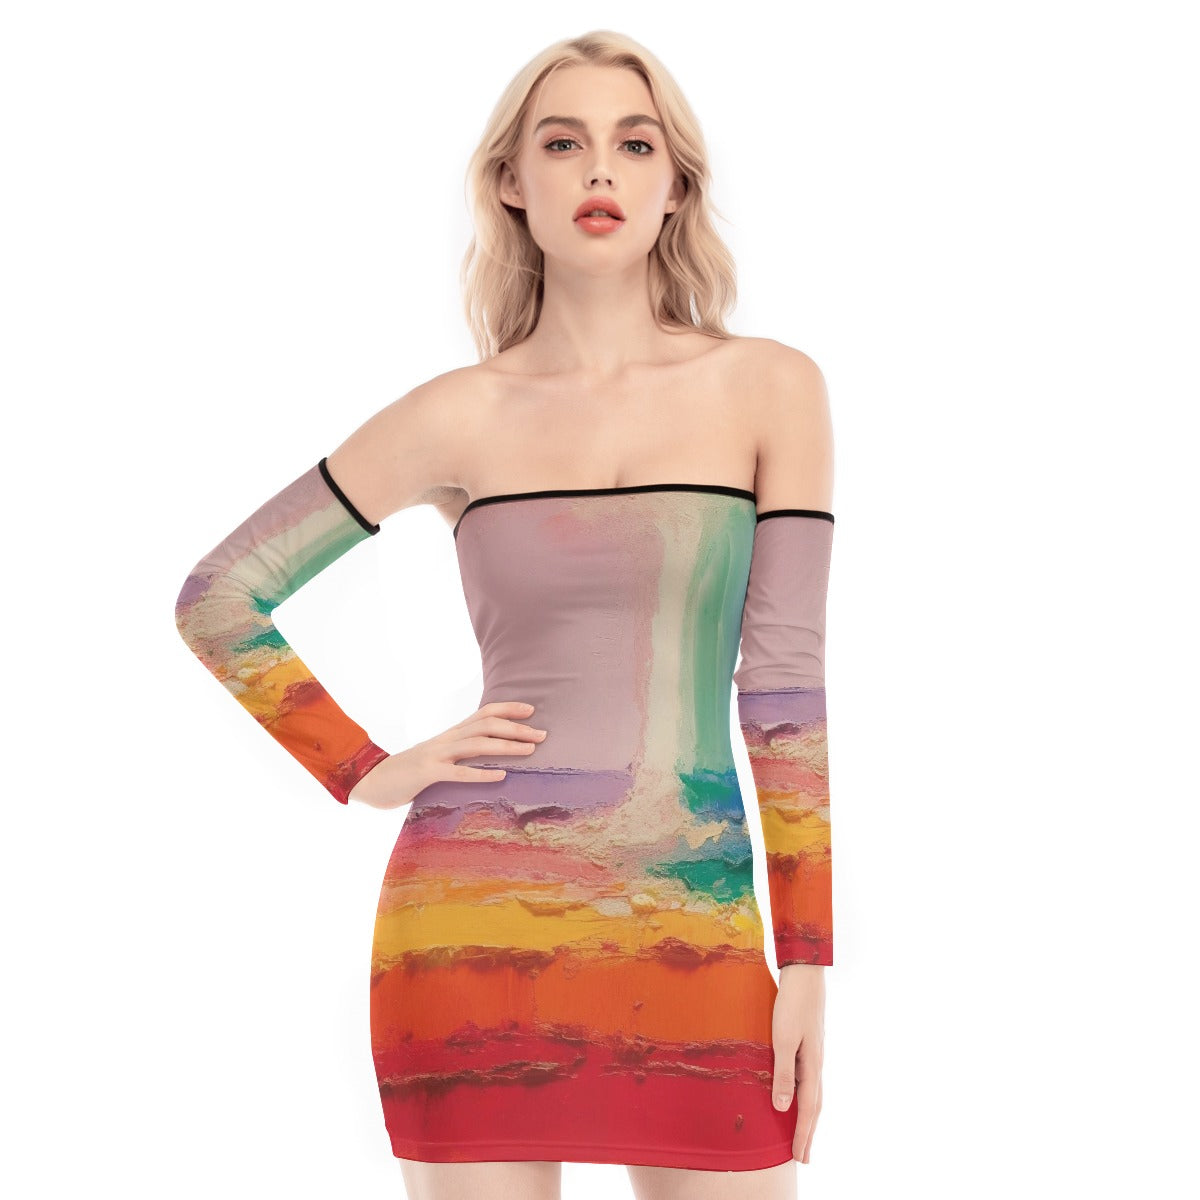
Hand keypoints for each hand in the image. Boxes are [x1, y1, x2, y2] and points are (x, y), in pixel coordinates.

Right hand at [348, 701, 546, 808]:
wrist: (371, 780)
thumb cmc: (408, 772)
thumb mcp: (437, 758)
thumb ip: (459, 754)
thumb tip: (487, 755)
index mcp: (450, 735)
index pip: (483, 713)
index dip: (508, 708)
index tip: (531, 710)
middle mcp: (446, 740)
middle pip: (486, 725)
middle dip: (516, 728)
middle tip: (542, 735)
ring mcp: (436, 755)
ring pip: (476, 745)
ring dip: (506, 746)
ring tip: (530, 750)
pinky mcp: (427, 774)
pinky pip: (458, 773)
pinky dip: (481, 774)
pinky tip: (502, 776)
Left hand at [771, 963, 825, 1162]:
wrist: (804, 975)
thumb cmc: (792, 1005)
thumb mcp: (784, 1039)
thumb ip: (783, 1073)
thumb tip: (782, 1108)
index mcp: (813, 1066)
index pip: (808, 1109)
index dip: (803, 1134)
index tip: (799, 1157)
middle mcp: (817, 1063)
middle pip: (815, 1106)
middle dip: (808, 1132)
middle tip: (803, 1156)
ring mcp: (815, 1054)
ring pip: (813, 1093)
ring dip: (808, 1116)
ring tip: (802, 1133)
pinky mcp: (809, 1044)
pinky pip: (808, 1079)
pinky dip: (804, 1096)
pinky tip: (797, 1095)